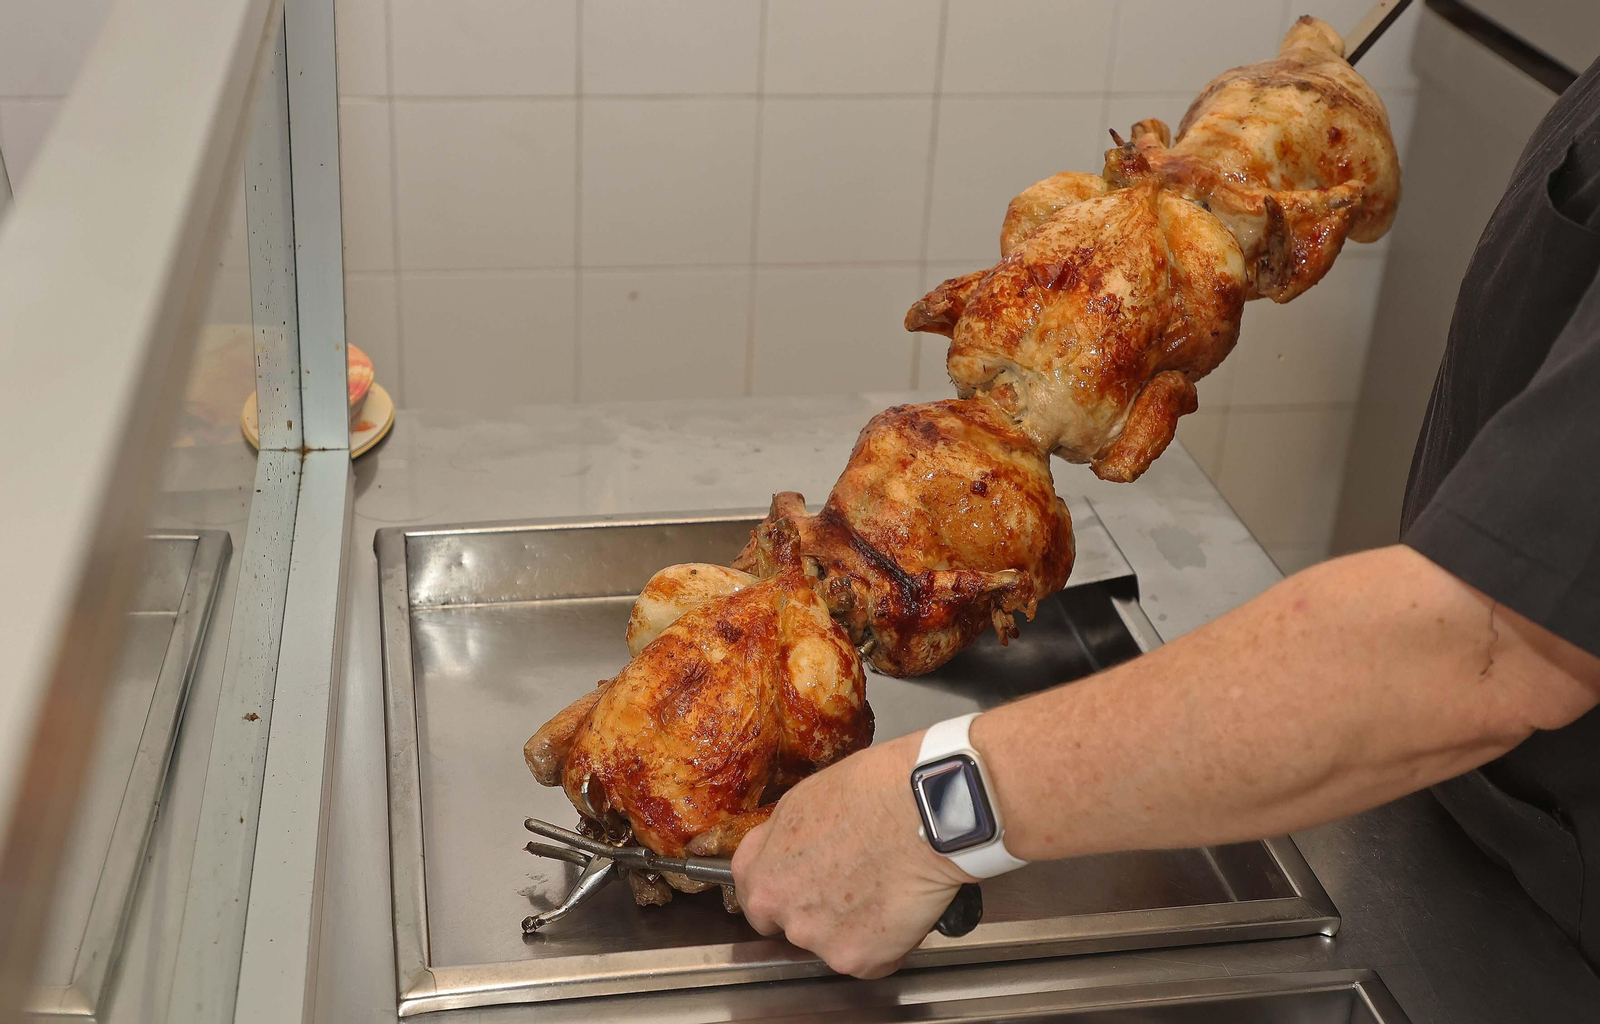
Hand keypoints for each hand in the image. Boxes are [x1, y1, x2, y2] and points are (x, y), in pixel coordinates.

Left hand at [731, 732, 974, 977]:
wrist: (923, 810)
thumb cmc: (872, 791)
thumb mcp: (802, 801)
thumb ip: (782, 840)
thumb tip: (787, 852)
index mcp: (764, 875)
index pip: (753, 897)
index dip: (780, 887)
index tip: (797, 884)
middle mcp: (785, 914)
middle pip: (794, 923)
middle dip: (818, 910)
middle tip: (852, 883)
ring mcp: (822, 941)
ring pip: (834, 942)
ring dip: (854, 926)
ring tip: (884, 886)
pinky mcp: (862, 960)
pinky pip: (872, 958)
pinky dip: (888, 941)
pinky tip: (902, 905)